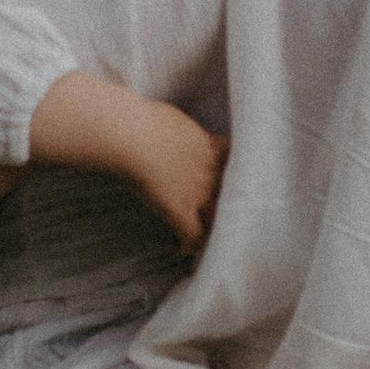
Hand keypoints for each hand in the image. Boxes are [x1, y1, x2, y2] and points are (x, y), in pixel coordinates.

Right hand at [26, 73, 228, 253]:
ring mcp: (198, 192)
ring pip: (217, 219)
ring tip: (207, 239)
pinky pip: (192, 235)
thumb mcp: (178, 121)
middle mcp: (212, 172)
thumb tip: (178, 133)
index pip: (239, 167)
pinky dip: (188, 245)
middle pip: (234, 197)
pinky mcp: (179, 208)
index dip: (238, 180)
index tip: (234, 187)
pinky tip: (180, 249)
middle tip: (225, 221)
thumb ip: (188, 133)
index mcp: (214, 147)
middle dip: (231, 209)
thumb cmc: (145, 119)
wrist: (129, 133)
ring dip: (212, 230)